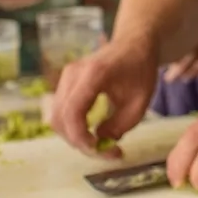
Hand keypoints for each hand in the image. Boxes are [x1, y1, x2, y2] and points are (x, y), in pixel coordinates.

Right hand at [50, 39, 158, 157]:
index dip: (80, 137)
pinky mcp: (65, 83)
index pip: (73, 112)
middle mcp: (73, 73)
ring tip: (101, 145)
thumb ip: (120, 125)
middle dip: (78, 142)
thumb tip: (100, 141)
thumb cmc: (140, 71)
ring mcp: (66, 77)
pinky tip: (93, 134)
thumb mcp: (140, 102)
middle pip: (59, 118)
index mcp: (94, 74)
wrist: (134, 44)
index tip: (99, 148)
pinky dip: (73, 127)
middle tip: (105, 152)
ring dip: (74, 137)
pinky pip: (61, 112)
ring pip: (56, 118)